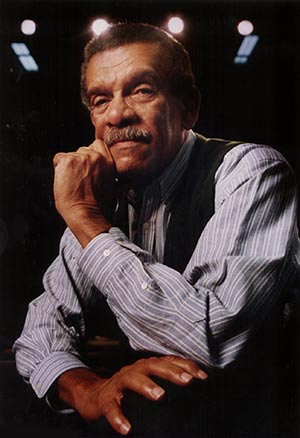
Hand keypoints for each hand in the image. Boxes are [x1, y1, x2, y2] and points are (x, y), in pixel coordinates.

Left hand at [53, 140, 115, 245]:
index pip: (98, 144)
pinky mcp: (67, 160)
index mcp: (108, 162)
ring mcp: (81, 158)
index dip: (91, 154)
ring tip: (73, 182)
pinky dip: (59, 168)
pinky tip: (65, 180)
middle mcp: (96, 157)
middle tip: (80, 179)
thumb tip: (133, 182)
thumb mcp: (116, 191)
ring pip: (70, 155)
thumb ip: (123, 182)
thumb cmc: (98, 206)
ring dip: (69, 166)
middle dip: (79, 162)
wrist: (84, 212)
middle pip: (82, 149)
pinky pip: (58, 158)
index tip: (88, 166)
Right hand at [57, 356, 207, 434]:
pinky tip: (127, 429)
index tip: (203, 377)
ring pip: (132, 378)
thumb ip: (168, 387)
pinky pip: (111, 406)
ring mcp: (119, 383)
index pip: (169, 361)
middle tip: (187, 381)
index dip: (186, 366)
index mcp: (148, 366)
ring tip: (160, 396)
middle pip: (153, 365)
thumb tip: (198, 395)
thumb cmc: (129, 393)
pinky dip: (118, 417)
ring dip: (146, 385)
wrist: (95, 397)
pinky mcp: (105, 399)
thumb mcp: (149, 385)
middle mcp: (134, 370)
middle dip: (171, 372)